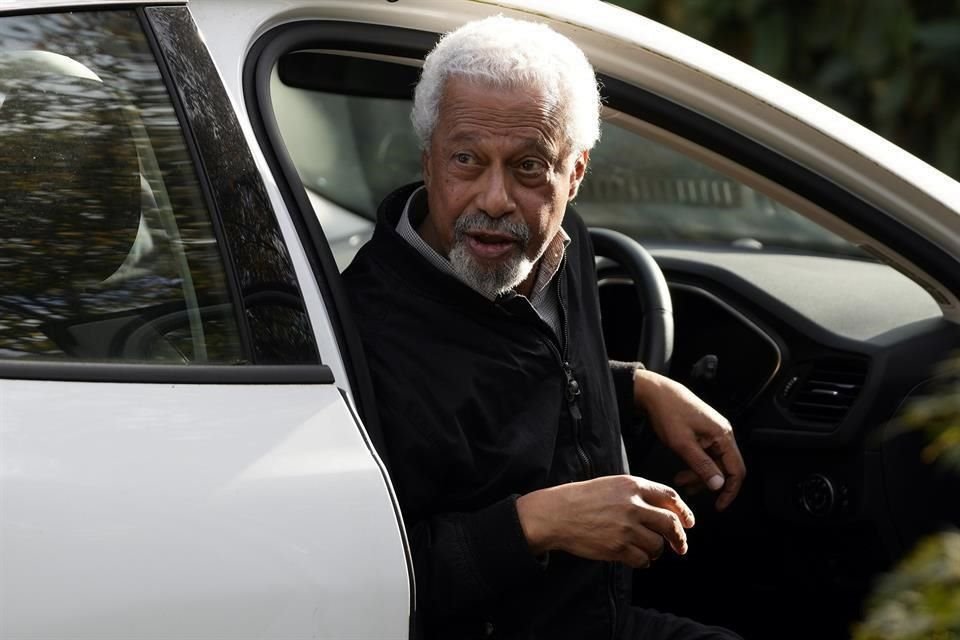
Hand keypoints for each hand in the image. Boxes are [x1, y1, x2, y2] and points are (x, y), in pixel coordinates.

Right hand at [516, 475, 694, 568]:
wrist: (557, 514)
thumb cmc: (582, 498)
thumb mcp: (612, 484)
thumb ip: (638, 493)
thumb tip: (665, 510)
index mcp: (632, 486)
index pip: (670, 498)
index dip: (684, 512)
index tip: (689, 523)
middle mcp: (632, 505)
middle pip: (670, 524)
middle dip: (680, 538)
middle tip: (681, 546)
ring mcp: (625, 528)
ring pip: (657, 545)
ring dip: (657, 551)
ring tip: (648, 551)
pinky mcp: (617, 548)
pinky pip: (642, 559)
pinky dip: (644, 561)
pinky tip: (637, 558)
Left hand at [633, 369, 744, 510]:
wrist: (656, 393)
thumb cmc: (668, 412)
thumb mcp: (682, 443)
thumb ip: (702, 465)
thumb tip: (718, 485)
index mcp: (723, 435)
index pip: (737, 470)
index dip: (730, 491)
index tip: (719, 505)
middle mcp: (722, 434)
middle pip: (724, 468)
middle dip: (706, 482)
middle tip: (686, 487)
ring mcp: (713, 433)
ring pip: (713, 463)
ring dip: (698, 475)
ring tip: (679, 479)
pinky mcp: (704, 433)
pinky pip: (706, 455)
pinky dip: (695, 465)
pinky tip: (682, 470)